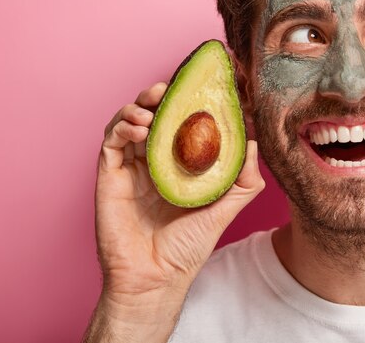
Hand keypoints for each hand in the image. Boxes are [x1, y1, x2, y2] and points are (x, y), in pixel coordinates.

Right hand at [85, 82, 264, 341]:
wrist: (155, 278)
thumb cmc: (187, 247)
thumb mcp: (224, 209)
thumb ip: (243, 180)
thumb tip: (255, 143)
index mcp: (178, 166)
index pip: (182, 124)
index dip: (189, 103)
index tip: (204, 86)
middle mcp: (153, 161)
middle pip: (153, 116)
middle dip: (161, 96)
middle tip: (172, 87)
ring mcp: (130, 167)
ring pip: (129, 121)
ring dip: (139, 105)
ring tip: (154, 103)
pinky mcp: (109, 175)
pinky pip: (111, 141)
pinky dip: (122, 125)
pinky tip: (140, 127)